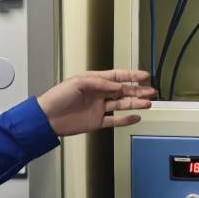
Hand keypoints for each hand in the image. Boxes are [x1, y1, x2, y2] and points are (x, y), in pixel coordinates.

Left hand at [38, 68, 154, 136]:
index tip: (144, 75)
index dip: (131, 76)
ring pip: (121, 105)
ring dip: (135, 103)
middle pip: (123, 91)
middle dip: (138, 91)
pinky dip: (126, 119)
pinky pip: (115, 120)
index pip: (117, 76)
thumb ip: (100, 83)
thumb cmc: (57, 97)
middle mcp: (98, 94)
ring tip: (148, 103)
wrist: (47, 118)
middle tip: (151, 91)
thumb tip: (117, 86)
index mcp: (93, 81)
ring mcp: (98, 108)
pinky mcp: (96, 122)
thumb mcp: (78, 83)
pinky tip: (136, 116)